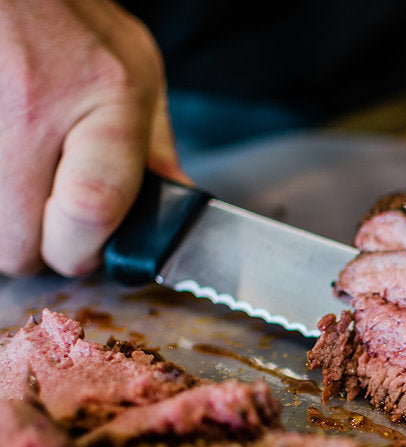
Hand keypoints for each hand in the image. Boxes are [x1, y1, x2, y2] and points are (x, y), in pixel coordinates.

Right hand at [0, 0, 186, 276]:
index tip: (86, 250)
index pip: (93, 208)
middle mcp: (35, 107)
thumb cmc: (71, 17)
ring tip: (24, 185)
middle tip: (47, 222)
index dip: (84, 251)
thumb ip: (154, 148)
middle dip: (34, 247)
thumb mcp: (137, 71)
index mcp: (105, 97)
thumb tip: (174, 211)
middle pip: (18, 242)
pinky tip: (5, 168)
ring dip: (4, 222)